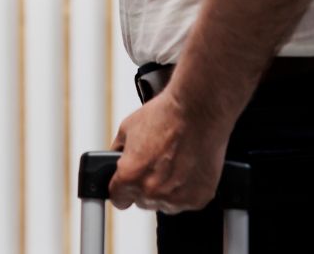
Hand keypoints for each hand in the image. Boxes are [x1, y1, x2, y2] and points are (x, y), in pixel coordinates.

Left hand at [108, 90, 229, 213]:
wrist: (198, 111)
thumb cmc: (166, 116)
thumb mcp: (127, 129)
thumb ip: (117, 153)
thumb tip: (115, 163)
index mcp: (130, 177)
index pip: (119, 199)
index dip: (122, 189)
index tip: (127, 183)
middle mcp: (152, 192)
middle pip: (142, 201)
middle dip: (145, 185)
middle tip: (156, 163)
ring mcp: (176, 198)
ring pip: (164, 203)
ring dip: (166, 190)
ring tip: (174, 163)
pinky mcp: (198, 198)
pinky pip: (186, 201)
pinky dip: (186, 189)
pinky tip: (188, 168)